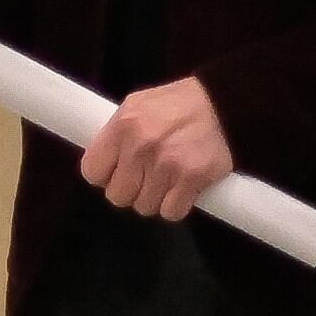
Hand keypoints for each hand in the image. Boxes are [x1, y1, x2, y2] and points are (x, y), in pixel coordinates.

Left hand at [81, 77, 235, 222]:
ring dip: (153, 198)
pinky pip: (171, 212)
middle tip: (142, 178)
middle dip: (129, 190)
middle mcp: (141, 147)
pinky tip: (180, 189)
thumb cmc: (176, 104)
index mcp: (122, 126)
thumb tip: (101, 162)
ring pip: (145, 207)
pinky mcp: (193, 179)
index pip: (92, 171)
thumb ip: (115, 134)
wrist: (223, 103)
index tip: (115, 173)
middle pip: (118, 196)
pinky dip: (175, 205)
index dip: (103, 176)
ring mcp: (167, 165)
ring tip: (165, 180)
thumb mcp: (136, 106)